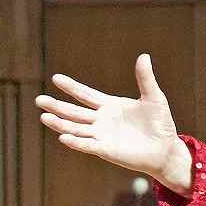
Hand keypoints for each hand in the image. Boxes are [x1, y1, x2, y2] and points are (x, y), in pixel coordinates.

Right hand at [37, 54, 192, 195]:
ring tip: (44, 116)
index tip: (56, 78)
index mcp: (110, 105)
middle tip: (39, 100)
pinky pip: (88, 145)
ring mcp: (102, 135)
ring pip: (76, 128)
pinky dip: (76, 142)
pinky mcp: (106, 150)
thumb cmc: (161, 123)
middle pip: (74, 112)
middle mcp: (102, 120)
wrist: (166, 149)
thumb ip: (146, 79)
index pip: (85, 94)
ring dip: (60, 123)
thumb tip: (144, 56)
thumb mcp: (154, 98)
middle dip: (57, 106)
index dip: (71, 87)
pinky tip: (64, 137)